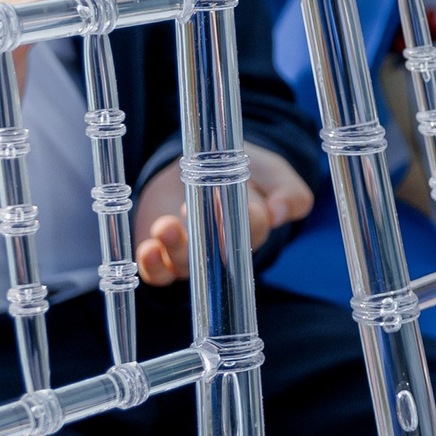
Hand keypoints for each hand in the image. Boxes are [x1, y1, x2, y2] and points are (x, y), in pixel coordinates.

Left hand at [133, 146, 314, 285]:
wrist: (205, 161)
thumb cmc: (246, 169)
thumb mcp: (272, 171)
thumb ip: (288, 190)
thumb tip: (281, 211)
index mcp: (254, 227)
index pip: (252, 229)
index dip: (243, 222)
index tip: (228, 204)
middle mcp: (223, 248)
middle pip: (218, 256)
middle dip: (205, 240)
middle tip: (190, 211)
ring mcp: (192, 253)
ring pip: (186, 265)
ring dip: (175, 249)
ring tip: (165, 227)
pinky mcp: (163, 253)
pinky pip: (159, 274)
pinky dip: (152, 266)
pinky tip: (148, 250)